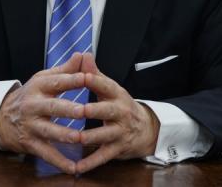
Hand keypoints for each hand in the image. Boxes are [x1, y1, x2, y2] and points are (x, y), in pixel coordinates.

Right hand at [0, 53, 86, 174]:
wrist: (1, 117)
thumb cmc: (32, 95)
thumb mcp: (44, 79)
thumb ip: (66, 70)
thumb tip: (84, 54)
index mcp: (39, 86)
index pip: (57, 81)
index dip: (72, 79)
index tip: (88, 77)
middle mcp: (33, 105)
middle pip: (52, 107)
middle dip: (67, 109)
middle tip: (83, 110)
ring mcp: (31, 125)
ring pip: (49, 131)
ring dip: (64, 135)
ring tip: (79, 138)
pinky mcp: (30, 143)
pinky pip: (46, 153)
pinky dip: (59, 161)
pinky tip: (73, 167)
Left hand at [75, 53, 159, 173]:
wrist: (145, 128)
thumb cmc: (119, 105)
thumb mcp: (110, 89)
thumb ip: (94, 74)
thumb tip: (83, 54)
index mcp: (117, 95)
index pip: (106, 85)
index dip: (95, 80)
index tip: (82, 76)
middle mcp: (120, 112)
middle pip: (108, 110)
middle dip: (94, 110)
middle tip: (80, 110)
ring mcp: (120, 131)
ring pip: (105, 135)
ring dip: (90, 137)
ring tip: (76, 138)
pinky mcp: (118, 148)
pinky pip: (103, 156)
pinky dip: (90, 163)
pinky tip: (77, 167)